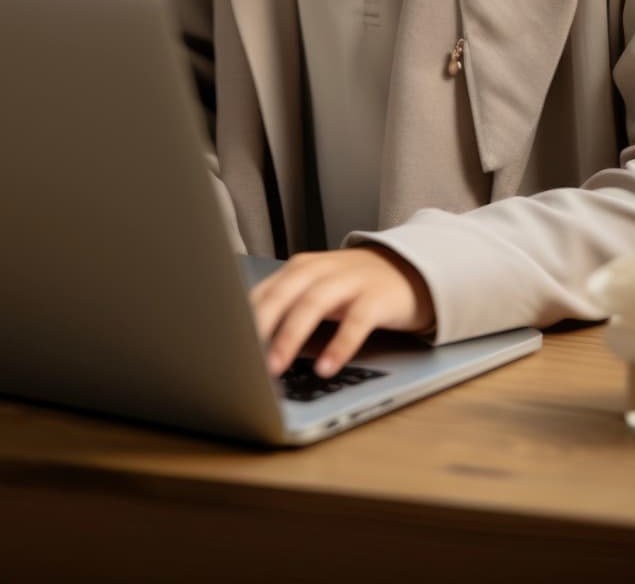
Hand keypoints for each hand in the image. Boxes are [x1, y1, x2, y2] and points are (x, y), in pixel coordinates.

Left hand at [249, 246, 434, 378]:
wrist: (408, 270)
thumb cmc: (352, 288)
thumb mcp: (316, 290)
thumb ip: (286, 308)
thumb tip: (246, 347)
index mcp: (300, 269)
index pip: (263, 291)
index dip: (242, 318)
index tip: (225, 346)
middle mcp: (322, 270)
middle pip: (284, 293)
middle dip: (261, 325)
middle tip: (244, 358)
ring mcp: (350, 281)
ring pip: (314, 303)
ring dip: (291, 335)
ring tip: (276, 366)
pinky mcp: (377, 298)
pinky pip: (356, 321)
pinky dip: (339, 344)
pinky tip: (326, 367)